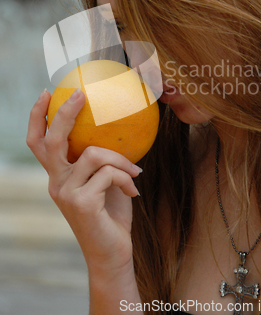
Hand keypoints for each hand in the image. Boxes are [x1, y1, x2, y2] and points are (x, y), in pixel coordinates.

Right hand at [26, 89, 140, 274]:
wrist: (112, 254)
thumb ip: (103, 160)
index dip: (38, 117)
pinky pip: (109, 173)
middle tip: (79, 94)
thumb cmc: (111, 215)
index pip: (39, 142)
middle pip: (52, 141)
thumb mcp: (106, 182)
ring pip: (93, 154)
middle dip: (63, 113)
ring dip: (121, 159)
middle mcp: (56, 182)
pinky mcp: (80, 203)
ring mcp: (65, 193)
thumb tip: (120, 128)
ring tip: (136, 171)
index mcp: (59, 176)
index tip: (47, 93)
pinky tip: (134, 191)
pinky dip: (126, 177)